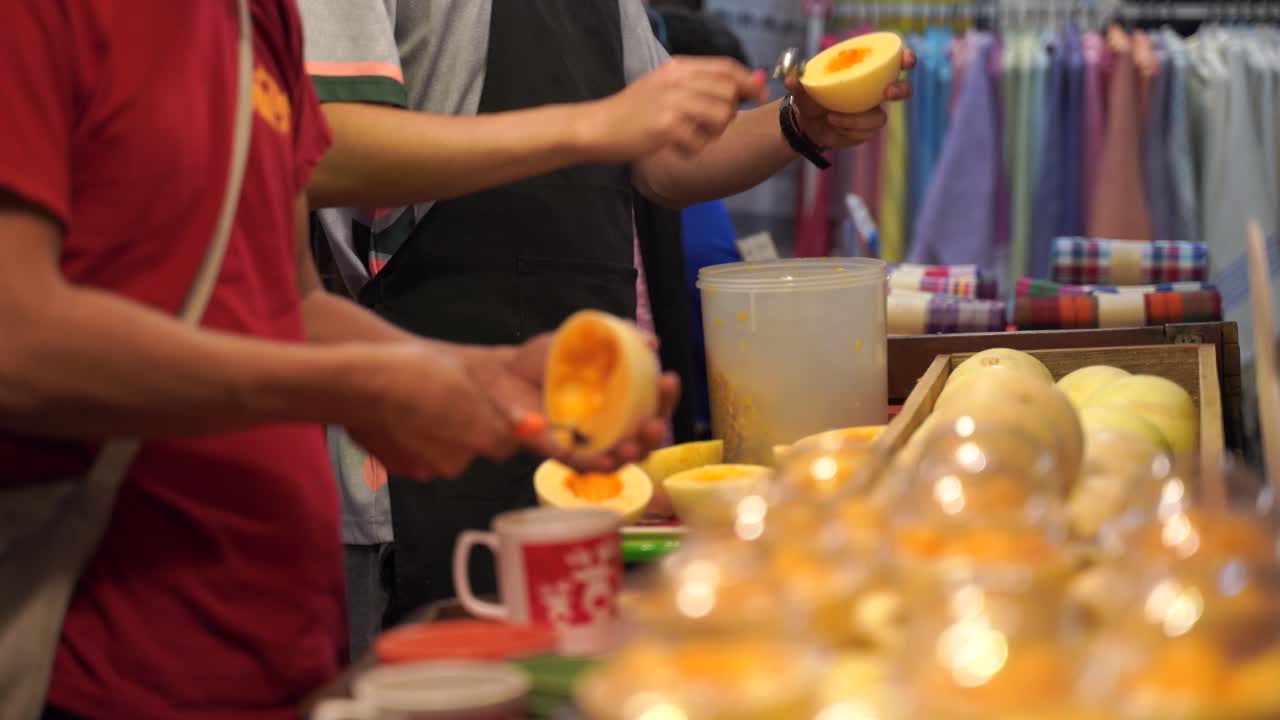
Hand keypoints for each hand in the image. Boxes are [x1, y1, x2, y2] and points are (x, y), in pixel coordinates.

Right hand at [345, 342, 515, 480]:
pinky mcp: (404, 471)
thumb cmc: (413, 371)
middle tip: (449, 403)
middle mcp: (460, 459)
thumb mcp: (465, 376)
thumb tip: (529, 426)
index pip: (509, 443)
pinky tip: (403, 421)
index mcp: (482, 434)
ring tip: (421, 408)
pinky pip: (420, 460)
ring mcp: (429, 467)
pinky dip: (416, 446)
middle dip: (469, 431)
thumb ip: (499, 408)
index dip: (504, 428)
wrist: (360, 385)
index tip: (495, 414)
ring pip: (447, 454)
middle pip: (477, 449)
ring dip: (441, 438)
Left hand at [470, 333, 680, 471]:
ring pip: (620, 457)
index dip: (666, 396)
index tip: (668, 380)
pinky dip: (597, 463)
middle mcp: (610, 424)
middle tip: (653, 422)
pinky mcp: (563, 454)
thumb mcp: (582, 340)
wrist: (500, 374)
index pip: (652, 402)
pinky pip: (585, 464)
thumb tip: (651, 342)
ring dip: (631, 454)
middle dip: (655, 432)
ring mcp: (588, 442)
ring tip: (632, 446)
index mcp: (619, 397)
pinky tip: (605, 458)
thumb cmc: (546, 360)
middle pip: (644, 436)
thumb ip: (616, 338)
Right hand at [579, 55, 768, 161]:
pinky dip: (693, 150)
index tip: (759, 95)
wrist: (596, 127)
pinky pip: (700, 141)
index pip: (726, 67)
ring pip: (721, 116)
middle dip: (729, 112)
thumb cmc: (632, 112)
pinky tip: (676, 148)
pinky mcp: (665, 127)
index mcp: (677, 68)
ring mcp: (672, 103)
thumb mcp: (663, 87)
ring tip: (692, 138)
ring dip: (713, 133)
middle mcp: (677, 80)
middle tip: (708, 126)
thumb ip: (699, 85)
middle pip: (729, 92)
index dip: (748, 81)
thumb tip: (745, 86)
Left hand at [785, 47, 915, 149]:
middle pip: (903, 90)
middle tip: (887, 93)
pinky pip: (866, 133)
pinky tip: (834, 127)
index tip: (905, 60)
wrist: (805, 124)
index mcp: (866, 74)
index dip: (905, 59)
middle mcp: (874, 92)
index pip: (894, 62)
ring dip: (856, 119)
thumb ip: (799, 82)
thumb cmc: (810, 98)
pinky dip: (849, 131)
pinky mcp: (866, 131)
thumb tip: (791, 80)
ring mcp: (872, 113)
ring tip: (832, 117)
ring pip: (879, 118)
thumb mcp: (803, 89)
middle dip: (901, 90)